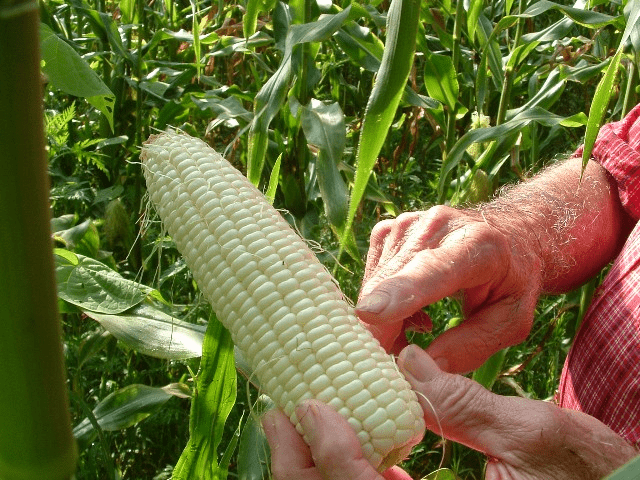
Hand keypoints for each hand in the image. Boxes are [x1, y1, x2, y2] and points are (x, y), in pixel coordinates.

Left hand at [262, 345, 637, 479]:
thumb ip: (463, 403)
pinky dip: (349, 466)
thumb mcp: (533, 435)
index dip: (331, 454)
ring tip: (295, 418)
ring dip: (317, 464)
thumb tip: (405, 361)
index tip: (309, 405)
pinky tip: (341, 431)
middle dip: (302, 466)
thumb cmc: (590, 472)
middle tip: (278, 414)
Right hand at [356, 206, 541, 372]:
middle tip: (409, 357)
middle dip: (385, 330)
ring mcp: (406, 224)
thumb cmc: (513, 280)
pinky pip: (371, 278)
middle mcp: (436, 227)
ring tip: (423, 323)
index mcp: (478, 246)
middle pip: (390, 284)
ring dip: (386, 318)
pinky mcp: (387, 229)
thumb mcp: (511, 322)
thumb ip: (470, 346)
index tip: (369, 313)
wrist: (507, 233)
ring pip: (373, 286)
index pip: (431, 271)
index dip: (399, 293)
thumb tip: (423, 369)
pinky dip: (383, 301)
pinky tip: (411, 306)